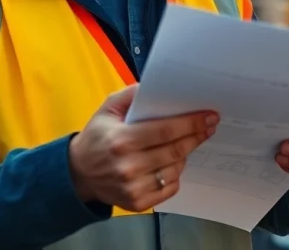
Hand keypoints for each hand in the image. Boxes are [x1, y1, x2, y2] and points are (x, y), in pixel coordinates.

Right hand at [68, 84, 217, 211]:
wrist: (79, 173)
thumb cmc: (97, 136)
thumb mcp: (108, 108)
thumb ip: (132, 94)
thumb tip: (159, 86)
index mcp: (121, 139)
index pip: (165, 131)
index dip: (191, 123)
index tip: (208, 116)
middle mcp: (128, 166)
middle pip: (175, 150)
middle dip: (196, 136)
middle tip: (209, 126)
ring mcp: (133, 187)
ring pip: (175, 170)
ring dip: (185, 155)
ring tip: (186, 143)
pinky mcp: (138, 202)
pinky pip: (170, 188)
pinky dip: (175, 174)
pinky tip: (171, 163)